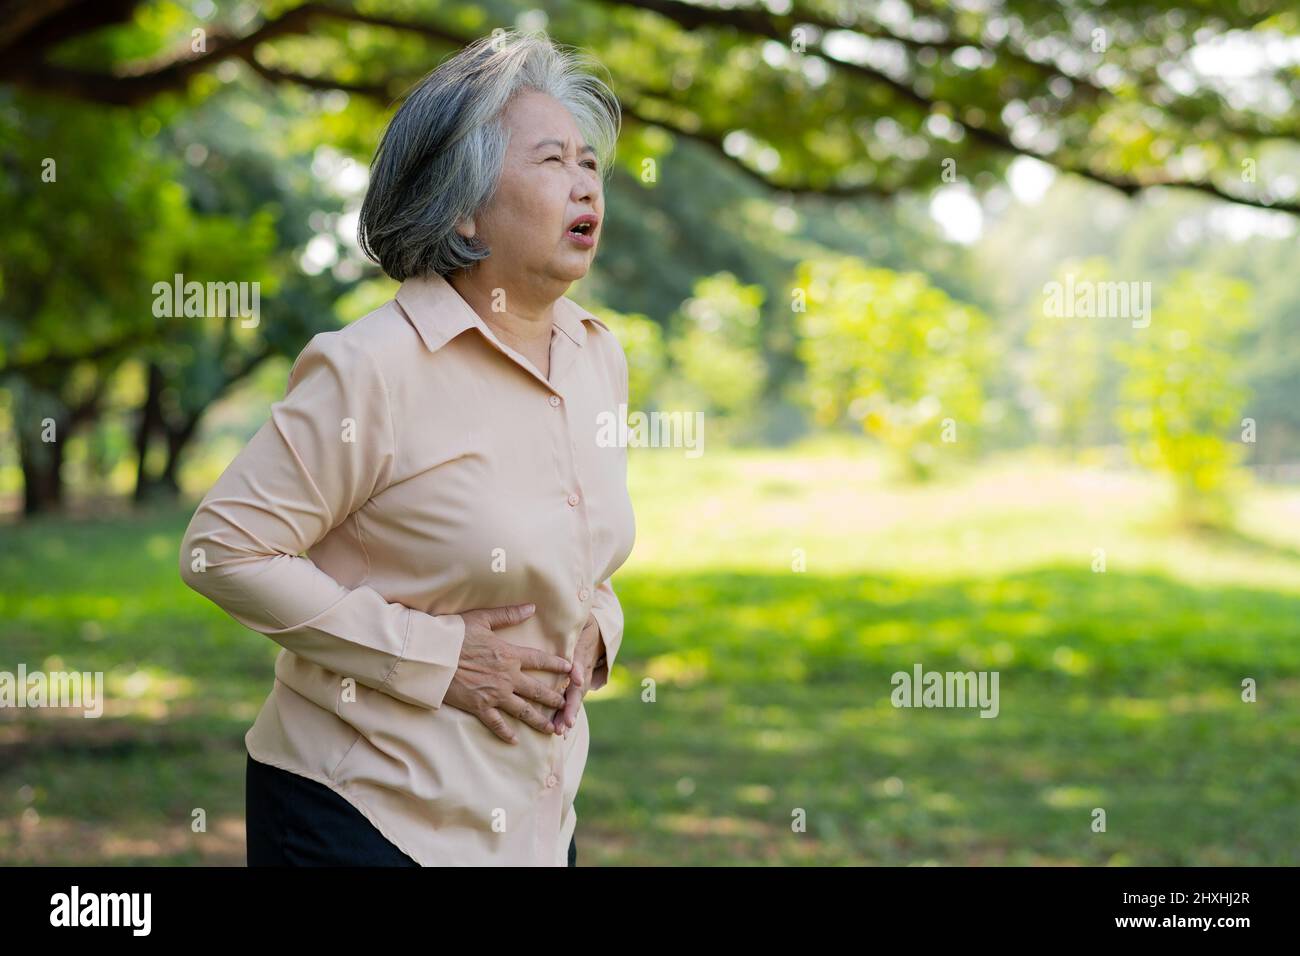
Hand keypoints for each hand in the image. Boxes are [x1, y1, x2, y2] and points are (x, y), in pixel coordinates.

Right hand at [442, 603, 572, 743]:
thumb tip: (532, 607)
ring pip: (523, 711)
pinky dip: (506, 733)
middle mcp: (507, 677)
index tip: (571, 670)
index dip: (557, 665)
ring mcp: (494, 694)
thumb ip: (508, 615)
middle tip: (565, 705)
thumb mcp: (482, 619)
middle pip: (536, 690)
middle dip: (553, 698)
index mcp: (509, 655)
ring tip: (552, 728)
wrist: (432, 657)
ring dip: (539, 720)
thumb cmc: (454, 635)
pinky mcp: (479, 707)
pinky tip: (515, 741)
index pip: (540, 660)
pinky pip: (496, 723)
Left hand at [551, 613, 602, 736]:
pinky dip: (568, 716)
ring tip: (561, 731)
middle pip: (578, 690)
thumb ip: (576, 632)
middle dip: (572, 706)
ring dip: (569, 715)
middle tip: (566, 723)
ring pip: (576, 699)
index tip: (576, 680)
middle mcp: (584, 671)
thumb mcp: (581, 625)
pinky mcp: (577, 686)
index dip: (578, 672)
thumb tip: (574, 646)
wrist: (595, 632)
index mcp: (582, 654)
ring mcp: (582, 680)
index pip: (580, 664)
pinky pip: (573, 702)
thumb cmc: (580, 626)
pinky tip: (562, 732)